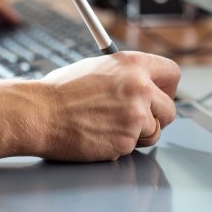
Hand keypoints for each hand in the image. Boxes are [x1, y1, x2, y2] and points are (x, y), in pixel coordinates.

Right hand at [38, 51, 179, 161]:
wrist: (40, 113)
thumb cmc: (60, 92)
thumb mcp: (97, 67)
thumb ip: (125, 75)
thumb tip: (141, 83)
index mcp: (132, 64)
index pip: (172, 73)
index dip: (167, 88)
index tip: (160, 96)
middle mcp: (140, 87)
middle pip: (170, 109)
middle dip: (156, 117)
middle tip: (136, 119)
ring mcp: (135, 115)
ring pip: (154, 132)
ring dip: (137, 134)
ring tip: (108, 126)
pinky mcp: (126, 140)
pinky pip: (133, 147)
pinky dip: (118, 145)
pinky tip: (98, 135)